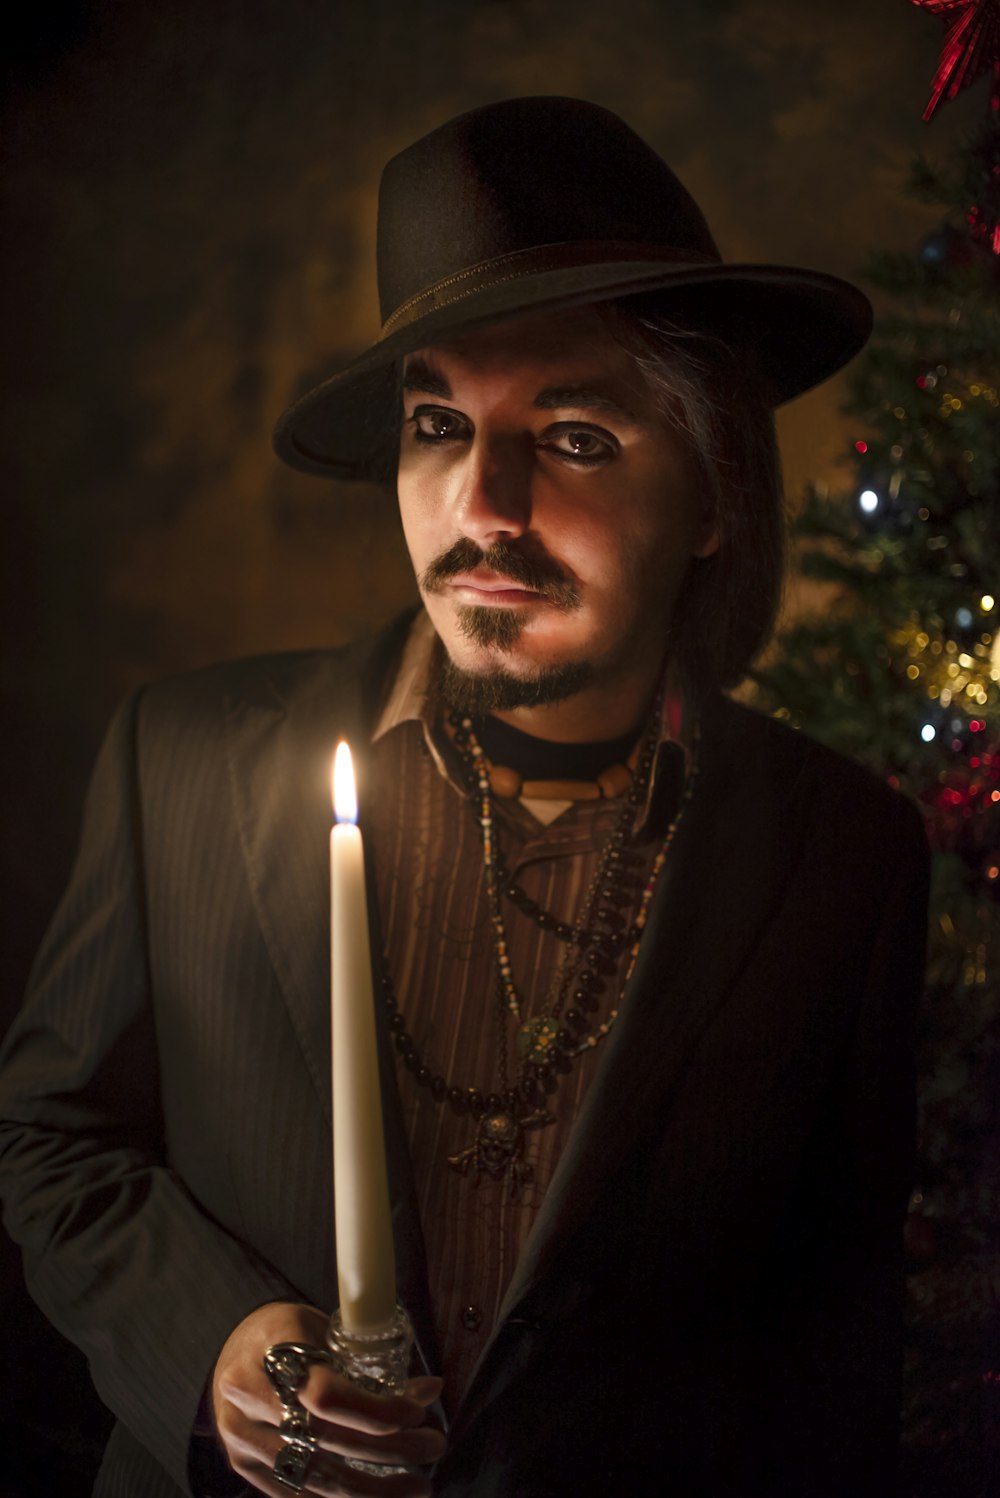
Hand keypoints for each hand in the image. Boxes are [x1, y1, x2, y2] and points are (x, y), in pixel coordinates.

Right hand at [212, 1301, 445, 1495]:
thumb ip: (366, 1362)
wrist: (230, 1353)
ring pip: (317, 1478)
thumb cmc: (286, 1333)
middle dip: (391, 1450)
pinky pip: (299, 1494)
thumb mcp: (321, 1329)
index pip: (328, 1395)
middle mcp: (249, 1400)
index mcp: (270, 1351)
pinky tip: (379, 1497)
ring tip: (419, 1486)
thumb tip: (430, 1390)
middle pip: (328, 1440)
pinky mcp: (245, 1467)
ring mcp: (244, 1440)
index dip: (378, 1410)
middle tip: (434, 1446)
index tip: (418, 1412)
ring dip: (376, 1489)